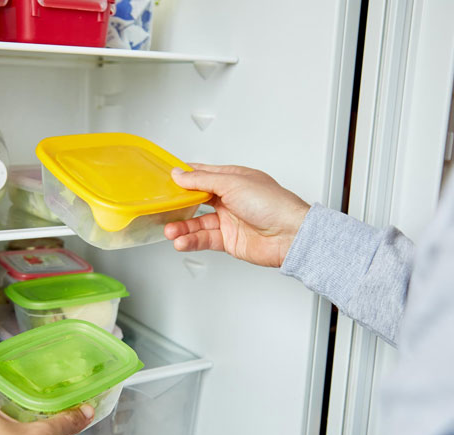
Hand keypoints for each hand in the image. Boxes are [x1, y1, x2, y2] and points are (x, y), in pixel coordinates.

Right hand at [165, 164, 309, 267]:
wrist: (290, 235)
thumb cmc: (273, 204)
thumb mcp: (233, 182)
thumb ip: (202, 180)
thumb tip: (180, 174)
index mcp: (233, 179)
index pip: (202, 175)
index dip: (184, 177)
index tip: (165, 179)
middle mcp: (230, 199)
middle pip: (196, 200)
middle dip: (179, 205)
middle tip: (163, 208)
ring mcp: (229, 220)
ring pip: (198, 223)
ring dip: (182, 227)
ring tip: (170, 231)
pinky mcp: (229, 240)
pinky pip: (205, 239)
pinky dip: (191, 240)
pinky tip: (182, 241)